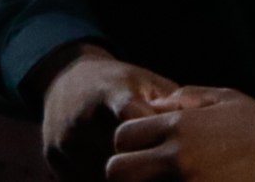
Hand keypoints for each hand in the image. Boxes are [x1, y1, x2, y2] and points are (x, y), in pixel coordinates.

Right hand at [38, 47, 179, 181]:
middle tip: (168, 170)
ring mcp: (65, 140)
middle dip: (144, 166)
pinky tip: (128, 178)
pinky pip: (83, 181)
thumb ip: (171, 105)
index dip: (156, 138)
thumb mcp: (148, 83)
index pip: (134, 118)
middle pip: (117, 154)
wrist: (67, 83)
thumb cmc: (122, 84)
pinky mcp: (53, 159)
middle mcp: (83, 116)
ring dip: (126, 179)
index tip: (176, 150)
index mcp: (112, 91)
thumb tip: (201, 129)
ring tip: (151, 175)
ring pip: (99, 174)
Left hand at [108, 84, 254, 181]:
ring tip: (166, 178)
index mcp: (182, 126)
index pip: (123, 136)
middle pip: (116, 171)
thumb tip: (153, 106)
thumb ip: (187, 99)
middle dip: (126, 171)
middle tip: (146, 171)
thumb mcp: (230, 99)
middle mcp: (177, 158)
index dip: (129, 142)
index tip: (145, 148)